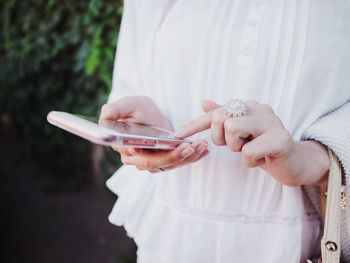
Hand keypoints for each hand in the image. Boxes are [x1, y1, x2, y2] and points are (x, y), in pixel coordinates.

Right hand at [100, 96, 208, 172]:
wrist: (149, 115)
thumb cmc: (136, 109)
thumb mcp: (127, 104)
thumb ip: (116, 109)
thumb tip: (105, 115)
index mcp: (123, 146)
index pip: (132, 155)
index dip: (143, 155)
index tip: (158, 151)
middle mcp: (136, 158)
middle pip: (154, 164)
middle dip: (173, 156)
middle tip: (189, 147)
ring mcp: (152, 162)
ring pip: (169, 165)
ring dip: (187, 157)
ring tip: (201, 146)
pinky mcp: (165, 161)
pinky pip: (179, 162)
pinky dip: (193, 157)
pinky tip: (204, 151)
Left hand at [175, 100, 328, 185]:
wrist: (294, 163)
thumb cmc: (263, 148)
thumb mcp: (240, 135)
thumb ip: (224, 118)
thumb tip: (204, 102)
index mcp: (248, 107)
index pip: (214, 113)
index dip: (194, 125)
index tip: (177, 136)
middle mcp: (259, 108)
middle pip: (220, 118)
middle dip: (221, 138)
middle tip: (237, 147)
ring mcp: (272, 122)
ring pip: (232, 129)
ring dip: (236, 148)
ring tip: (250, 151)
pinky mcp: (281, 140)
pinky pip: (248, 151)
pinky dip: (249, 161)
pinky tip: (261, 160)